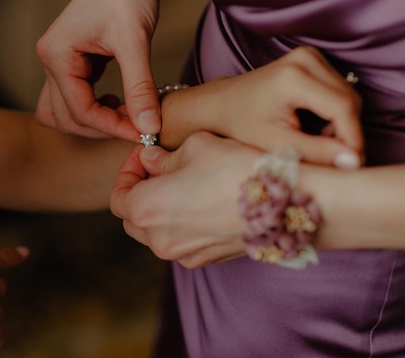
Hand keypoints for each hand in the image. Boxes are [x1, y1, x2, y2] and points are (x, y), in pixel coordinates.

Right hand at [36, 0, 160, 139]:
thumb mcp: (135, 42)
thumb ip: (140, 87)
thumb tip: (148, 126)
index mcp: (57, 55)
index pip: (79, 110)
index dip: (111, 127)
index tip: (142, 132)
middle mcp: (51, 61)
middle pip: (66, 118)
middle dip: (101, 127)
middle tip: (137, 125)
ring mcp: (60, 63)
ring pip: (64, 113)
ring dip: (92, 122)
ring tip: (125, 114)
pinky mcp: (74, 64)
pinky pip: (76, 99)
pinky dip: (95, 109)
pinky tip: (120, 102)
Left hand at [111, 132, 255, 267]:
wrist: (286, 202)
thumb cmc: (238, 168)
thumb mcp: (196, 146)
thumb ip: (164, 157)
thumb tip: (150, 161)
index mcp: (147, 209)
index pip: (118, 197)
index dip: (127, 173)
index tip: (144, 158)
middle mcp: (160, 240)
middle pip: (133, 219)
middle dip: (141, 193)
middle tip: (162, 170)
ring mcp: (184, 254)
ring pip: (157, 233)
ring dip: (162, 210)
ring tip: (186, 185)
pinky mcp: (207, 260)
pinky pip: (182, 242)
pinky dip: (183, 225)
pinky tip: (205, 202)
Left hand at [161, 47, 363, 167]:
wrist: (222, 103)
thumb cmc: (242, 125)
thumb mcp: (276, 144)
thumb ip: (316, 152)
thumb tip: (354, 162)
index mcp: (294, 77)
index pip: (343, 107)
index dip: (352, 137)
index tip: (353, 163)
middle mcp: (305, 59)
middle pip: (349, 100)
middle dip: (346, 131)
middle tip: (332, 156)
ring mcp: (309, 55)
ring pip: (348, 94)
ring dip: (341, 122)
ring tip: (317, 140)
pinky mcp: (311, 58)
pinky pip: (339, 88)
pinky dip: (334, 111)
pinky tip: (315, 125)